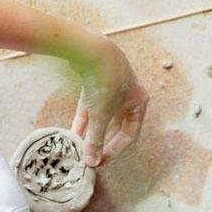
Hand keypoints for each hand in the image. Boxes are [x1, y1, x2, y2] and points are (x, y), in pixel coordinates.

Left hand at [71, 38, 147, 165]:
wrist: (91, 50)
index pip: (130, 134)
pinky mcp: (95, 83)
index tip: (101, 161)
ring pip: (102, 117)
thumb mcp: (101, 115)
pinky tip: (73, 133)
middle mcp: (128, 96)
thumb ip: (96, 140)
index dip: (115, 150)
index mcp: (138, 103)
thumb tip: (92, 161)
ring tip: (80, 148)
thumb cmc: (105, 81)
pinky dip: (83, 120)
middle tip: (91, 157)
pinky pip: (90, 107)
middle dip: (103, 142)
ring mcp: (111, 89)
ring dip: (91, 132)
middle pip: (116, 126)